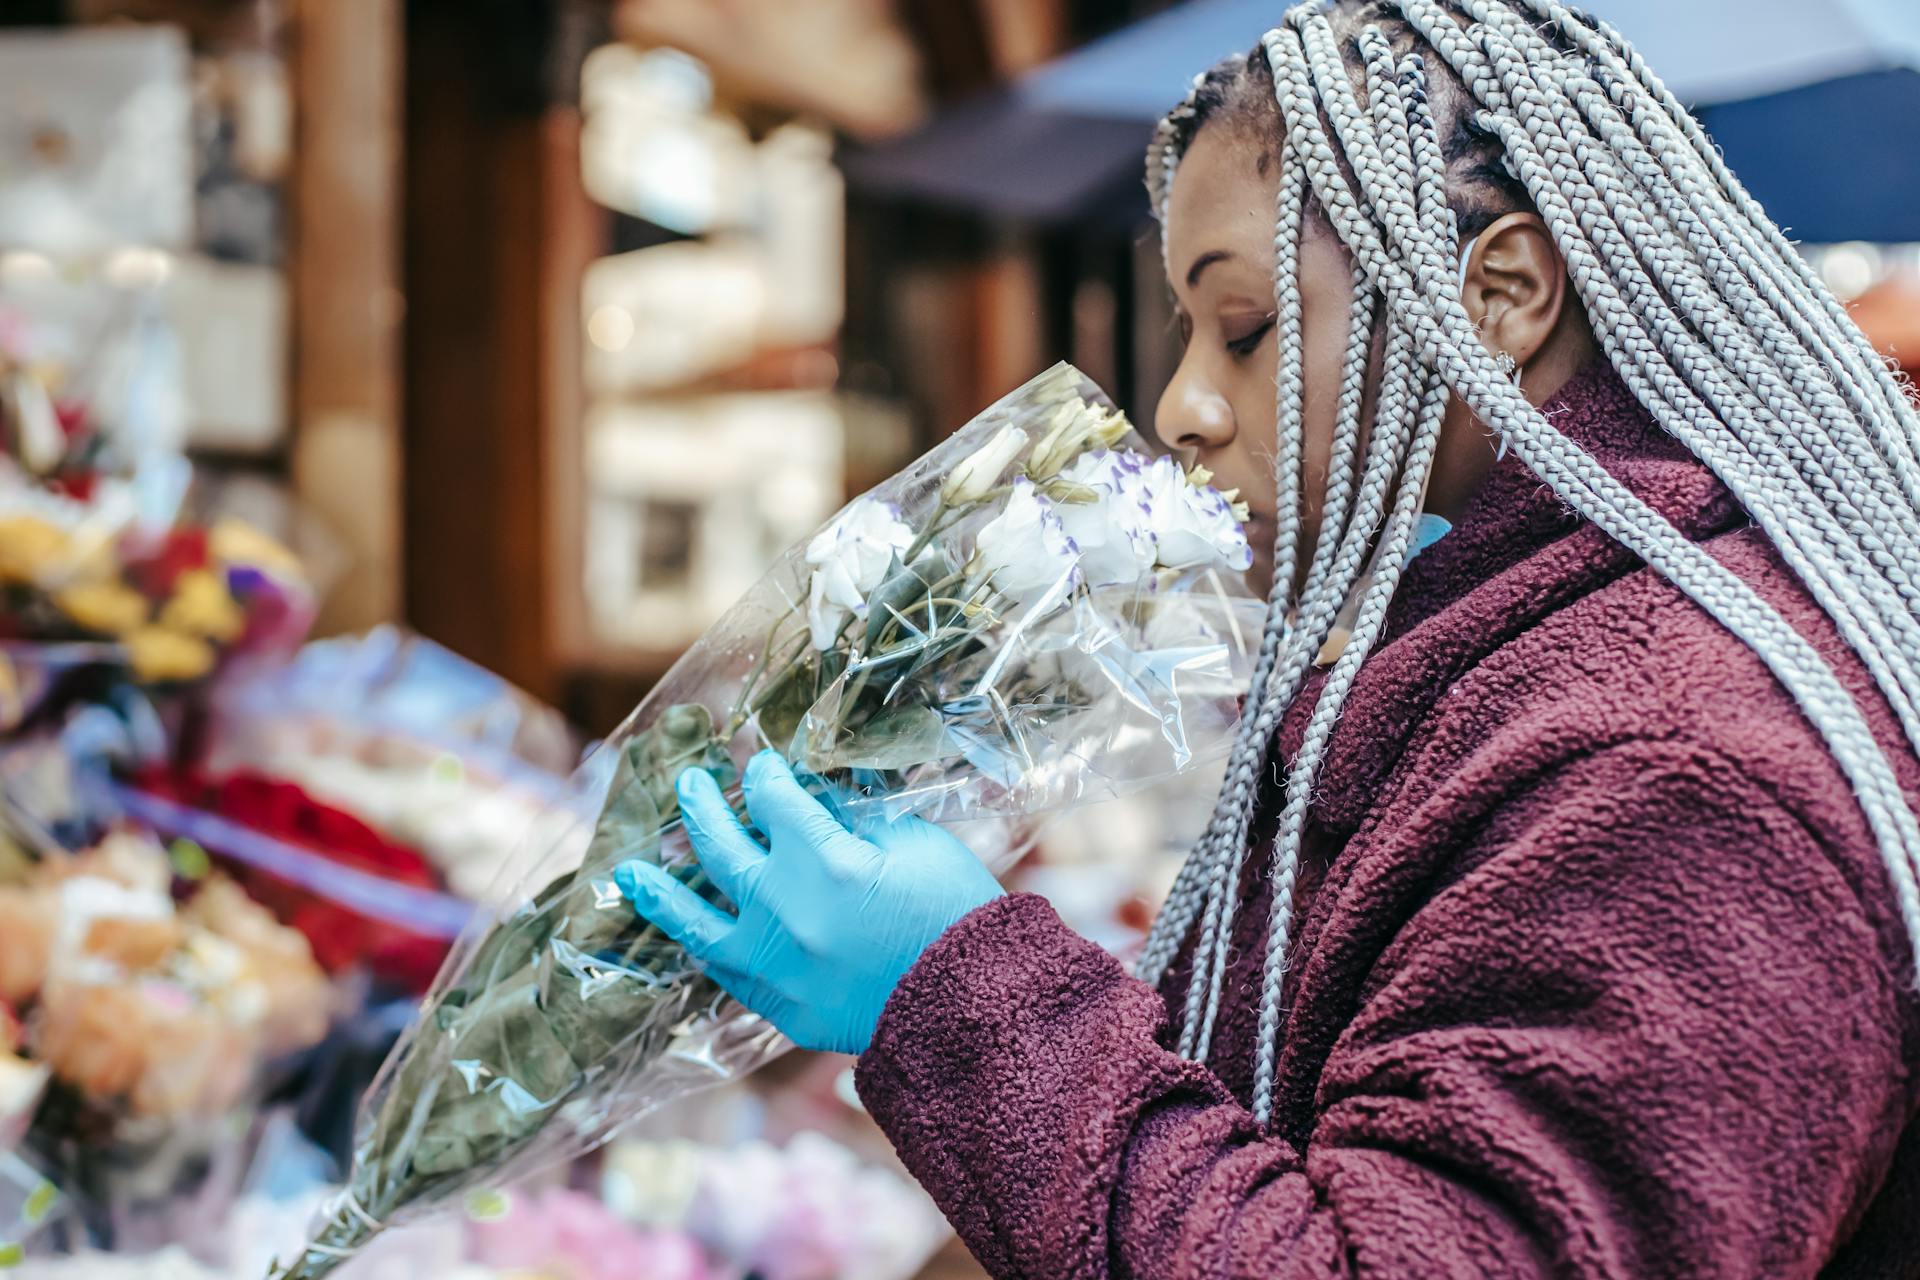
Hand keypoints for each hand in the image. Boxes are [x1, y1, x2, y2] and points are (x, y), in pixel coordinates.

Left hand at [615, 750, 1003, 1054]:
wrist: (975, 1012)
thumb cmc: (958, 916)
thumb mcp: (916, 844)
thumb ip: (858, 821)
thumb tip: (820, 803)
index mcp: (824, 860)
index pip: (774, 800)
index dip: (767, 776)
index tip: (764, 767)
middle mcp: (784, 910)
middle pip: (721, 845)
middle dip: (703, 806)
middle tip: (690, 783)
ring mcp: (774, 964)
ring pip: (694, 920)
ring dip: (660, 890)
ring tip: (629, 871)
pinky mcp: (779, 1007)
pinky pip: (724, 971)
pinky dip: (703, 945)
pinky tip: (687, 931)